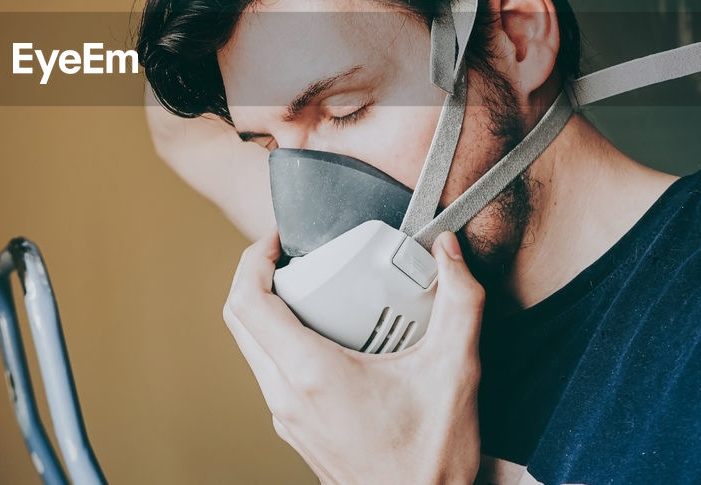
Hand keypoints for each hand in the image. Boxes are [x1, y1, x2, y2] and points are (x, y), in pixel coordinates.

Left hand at [222, 229, 482, 484]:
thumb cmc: (432, 461)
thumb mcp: (455, 372)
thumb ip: (460, 304)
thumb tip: (449, 253)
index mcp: (311, 374)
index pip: (248, 304)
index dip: (251, 260)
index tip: (275, 240)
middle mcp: (287, 397)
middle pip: (240, 322)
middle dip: (258, 279)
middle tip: (294, 257)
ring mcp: (288, 419)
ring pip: (254, 351)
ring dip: (271, 313)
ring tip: (315, 293)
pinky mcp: (297, 432)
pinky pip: (272, 375)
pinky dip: (285, 344)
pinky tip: (331, 338)